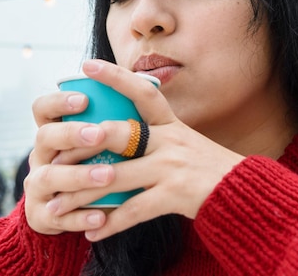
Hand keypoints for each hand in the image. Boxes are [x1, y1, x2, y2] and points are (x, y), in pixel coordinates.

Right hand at [25, 79, 113, 235]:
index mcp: (53, 133)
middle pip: (44, 137)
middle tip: (98, 134)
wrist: (69, 212)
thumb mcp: (95, 143)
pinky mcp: (42, 216)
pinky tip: (102, 217)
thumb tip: (148, 84)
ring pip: (49, 177)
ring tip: (107, 175)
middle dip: (71, 134)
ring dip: (78, 175)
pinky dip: (81, 217)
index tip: (84, 99)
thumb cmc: (93, 166)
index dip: (59, 101)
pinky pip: (59, 217)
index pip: (43, 108)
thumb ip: (111, 120)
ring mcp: (38, 186)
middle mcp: (41, 156)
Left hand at [26, 59, 243, 240]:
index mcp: (171, 124)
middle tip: (53, 153)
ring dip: (81, 194)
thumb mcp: (185, 143)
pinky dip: (109, 224)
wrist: (244, 194)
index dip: (114, 76)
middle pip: (118, 134)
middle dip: (83, 143)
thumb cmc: (209, 169)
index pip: (142, 92)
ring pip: (116, 177)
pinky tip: (90, 232)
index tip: (87, 65)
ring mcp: (171, 167)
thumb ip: (156, 137)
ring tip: (55, 205)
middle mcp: (170, 140)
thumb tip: (120, 134)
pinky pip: (133, 210)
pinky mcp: (174, 195)